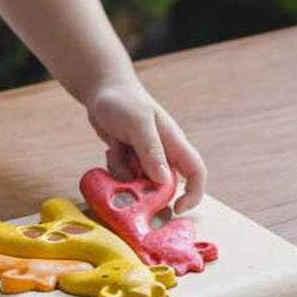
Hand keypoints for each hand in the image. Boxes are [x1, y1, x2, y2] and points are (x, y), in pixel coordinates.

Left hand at [84, 73, 206, 212]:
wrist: (101, 89)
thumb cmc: (123, 100)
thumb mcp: (137, 123)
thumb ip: (151, 150)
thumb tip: (164, 180)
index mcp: (173, 142)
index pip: (196, 173)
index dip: (193, 194)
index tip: (177, 207)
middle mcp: (163, 152)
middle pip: (164, 185)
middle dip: (146, 188)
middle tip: (128, 179)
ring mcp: (145, 156)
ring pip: (141, 182)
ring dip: (126, 174)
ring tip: (116, 150)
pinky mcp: (129, 157)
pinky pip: (124, 176)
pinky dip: (116, 167)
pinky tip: (111, 148)